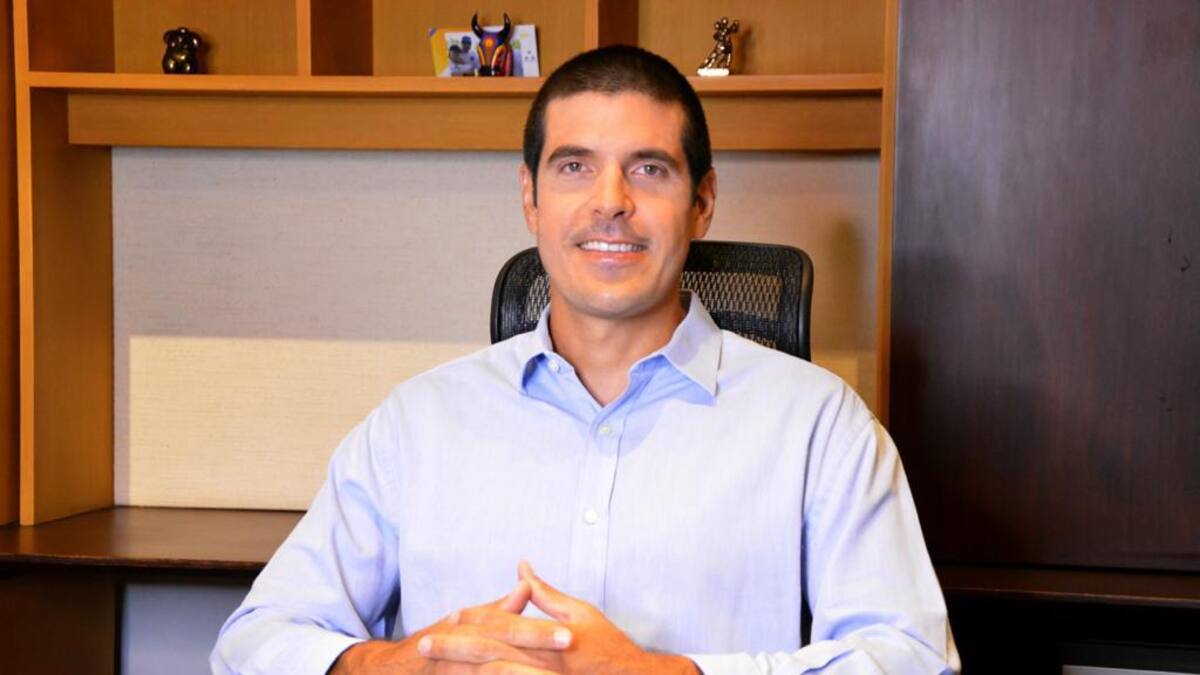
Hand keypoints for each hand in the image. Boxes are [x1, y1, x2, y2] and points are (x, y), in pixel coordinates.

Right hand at [330, 581, 569, 673]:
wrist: (395, 669)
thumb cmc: (436, 643)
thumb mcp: (466, 622)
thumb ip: (498, 608)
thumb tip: (526, 583)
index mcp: (467, 628)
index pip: (507, 629)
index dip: (539, 633)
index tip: (571, 635)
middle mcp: (457, 650)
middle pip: (500, 652)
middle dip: (535, 654)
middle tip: (569, 653)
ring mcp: (451, 670)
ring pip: (490, 674)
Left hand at [456, 561, 697, 674]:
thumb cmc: (609, 647)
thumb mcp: (581, 614)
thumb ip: (547, 594)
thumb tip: (522, 565)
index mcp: (552, 637)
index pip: (506, 624)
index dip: (475, 619)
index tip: (450, 617)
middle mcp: (545, 662)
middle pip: (491, 652)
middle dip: (453, 649)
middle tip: (422, 645)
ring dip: (462, 672)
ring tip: (433, 670)